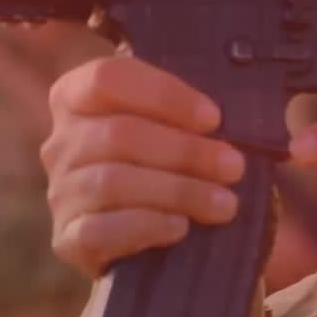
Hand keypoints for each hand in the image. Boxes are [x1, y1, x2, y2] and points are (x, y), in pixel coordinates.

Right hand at [40, 51, 244, 278]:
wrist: (146, 233)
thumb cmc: (168, 162)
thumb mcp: (178, 125)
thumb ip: (200, 115)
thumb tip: (256, 130)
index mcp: (78, 97)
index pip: (108, 78)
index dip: (164, 95)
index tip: (214, 118)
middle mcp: (60, 142)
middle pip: (119, 134)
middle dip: (186, 151)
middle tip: (234, 167)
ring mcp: (60, 192)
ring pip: (114, 182)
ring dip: (179, 191)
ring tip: (225, 203)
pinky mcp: (68, 238)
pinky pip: (101, 230)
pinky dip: (147, 226)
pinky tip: (181, 228)